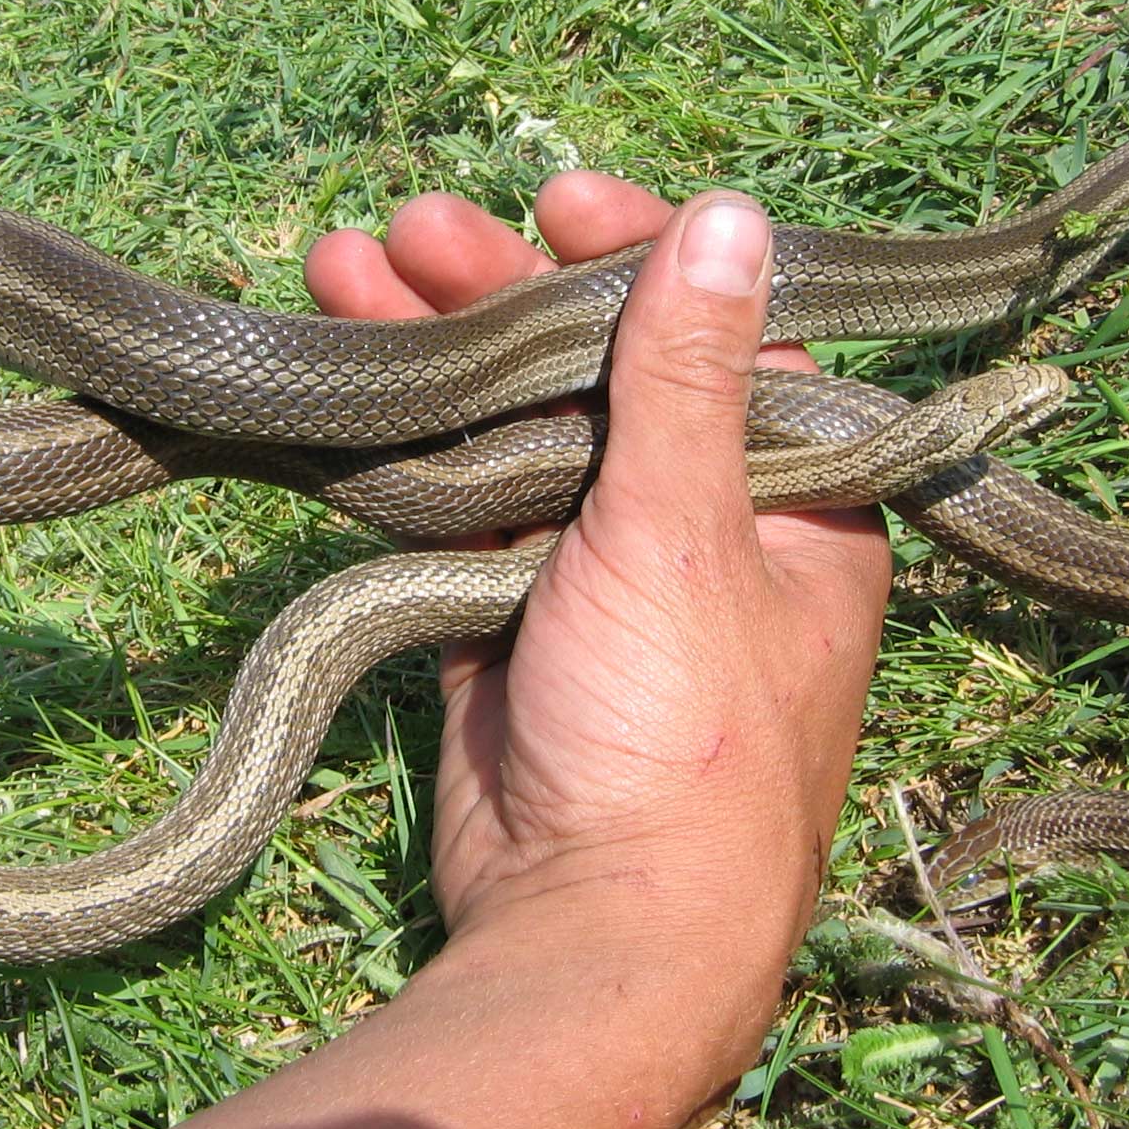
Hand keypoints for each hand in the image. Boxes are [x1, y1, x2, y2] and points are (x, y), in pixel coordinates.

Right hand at [0, 175, 891, 1128]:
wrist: (590, 926)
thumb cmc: (683, 732)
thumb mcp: (688, 532)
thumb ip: (690, 373)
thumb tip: (737, 217)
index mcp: (789, 493)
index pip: (717, 334)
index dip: (636, 257)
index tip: (554, 202)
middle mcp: (700, 521)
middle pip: (595, 371)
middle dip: (500, 298)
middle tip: (407, 233)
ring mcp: (597, 571)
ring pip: (514, 429)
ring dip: (435, 356)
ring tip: (338, 271)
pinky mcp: (508, 617)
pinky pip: (456, 505)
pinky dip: (404, 447)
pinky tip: (344, 382)